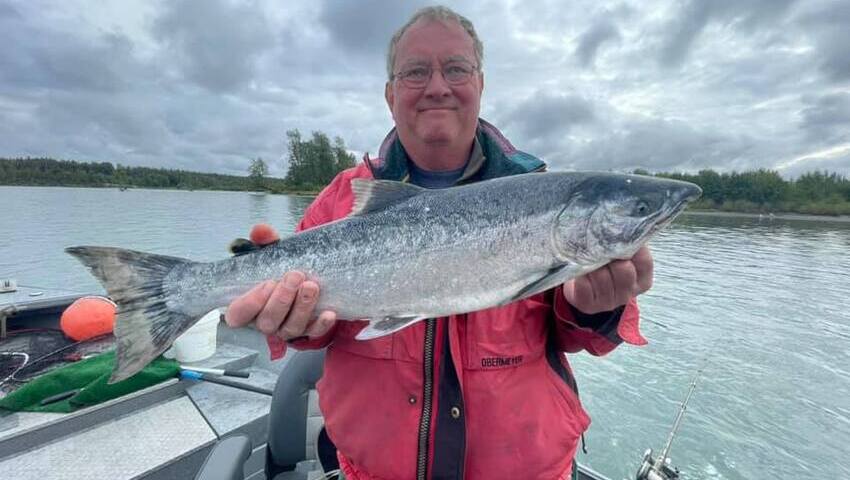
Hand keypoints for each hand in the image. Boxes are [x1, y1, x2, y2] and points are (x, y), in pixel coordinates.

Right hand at [224, 224, 336, 339]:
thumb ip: (263, 242)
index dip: (250, 303)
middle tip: (295, 276)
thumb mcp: (270, 253)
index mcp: (248, 306)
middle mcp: (265, 321)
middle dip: (282, 300)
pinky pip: (313, 333)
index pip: (238, 314)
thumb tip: (261, 230)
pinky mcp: (307, 330)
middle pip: (268, 321)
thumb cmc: (278, 267)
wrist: (302, 275)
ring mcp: (286, 328)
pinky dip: (321, 324)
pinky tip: (329, 313)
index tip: (268, 283)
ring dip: (302, 307)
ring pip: (291, 328)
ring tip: (311, 286)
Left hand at [562, 246, 653, 313]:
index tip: (619, 238)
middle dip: (610, 255)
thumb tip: (623, 223)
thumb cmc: (606, 266)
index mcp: (642, 280)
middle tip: (601, 246)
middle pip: (624, 270)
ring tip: (588, 256)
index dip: (631, 247)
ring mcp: (609, 302)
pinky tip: (580, 269)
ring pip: (602, 276)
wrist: (584, 291)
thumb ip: (626, 243)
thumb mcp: (622, 255)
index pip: (644, 261)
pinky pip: (584, 285)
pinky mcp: (589, 305)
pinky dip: (580, 274)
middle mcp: (628, 293)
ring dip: (592, 263)